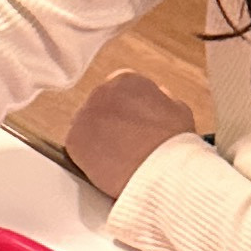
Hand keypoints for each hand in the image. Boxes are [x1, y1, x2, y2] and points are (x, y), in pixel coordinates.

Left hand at [61, 68, 199, 200]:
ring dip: (97, 141)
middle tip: (122, 146)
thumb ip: (159, 99)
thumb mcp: (177, 109)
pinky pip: (76, 149)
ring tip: (116, 160)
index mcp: (126, 80)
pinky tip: (105, 168)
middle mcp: (101, 92)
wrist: (161, 170)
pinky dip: (87, 159)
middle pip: (99, 108)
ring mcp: (84, 115)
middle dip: (109, 125)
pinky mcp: (73, 140)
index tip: (129, 126)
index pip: (118, 91)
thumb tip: (154, 98)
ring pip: (86, 128)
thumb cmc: (174, 143)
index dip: (125, 111)